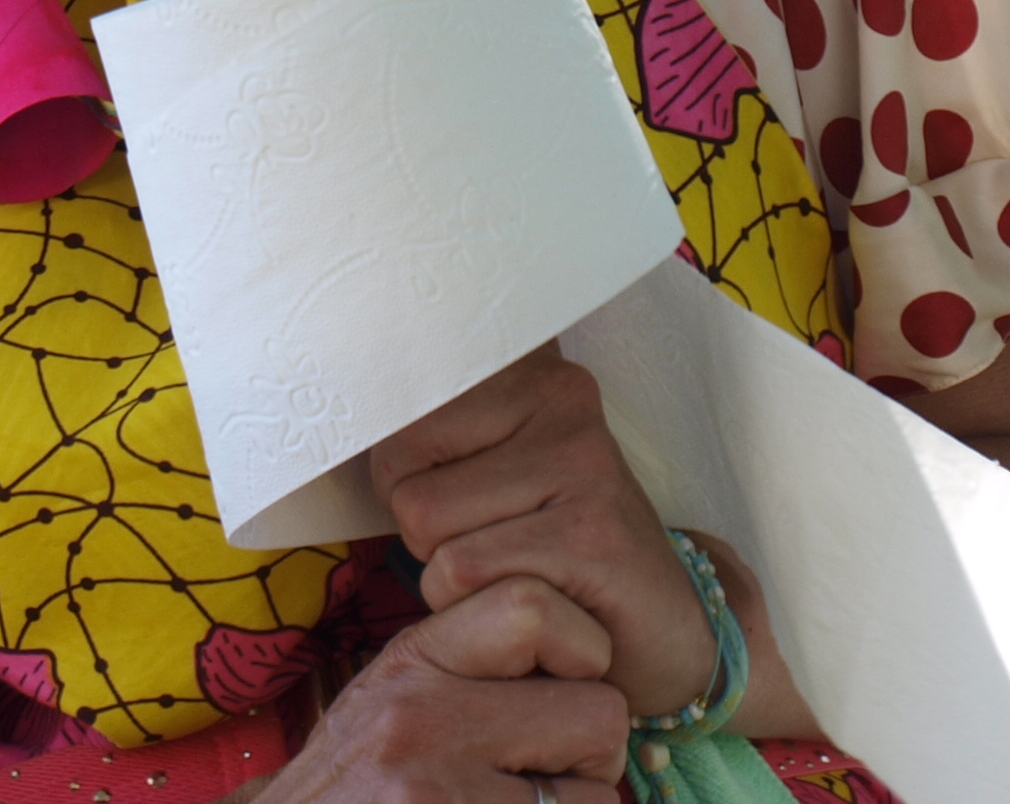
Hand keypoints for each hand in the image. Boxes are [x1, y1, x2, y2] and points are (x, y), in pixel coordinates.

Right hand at [250, 576, 629, 803]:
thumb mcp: (392, 705)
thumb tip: (579, 653)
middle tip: (547, 779)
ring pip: (598, 792)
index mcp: (412, 661)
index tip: (556, 690)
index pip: (534, 607)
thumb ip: (469, 670)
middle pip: (597, 709)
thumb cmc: (352, 789)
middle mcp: (420, 716)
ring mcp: (435, 788)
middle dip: (590, 753)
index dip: (577, 651)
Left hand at [367, 348, 719, 720]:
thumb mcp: (494, 478)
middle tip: (502, 550)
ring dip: (453, 580)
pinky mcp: (590, 533)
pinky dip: (480, 609)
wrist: (666, 633)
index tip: (469, 507)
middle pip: (403, 478)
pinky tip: (539, 603)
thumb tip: (344, 423)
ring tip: (519, 576)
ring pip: (427, 529)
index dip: (408, 486)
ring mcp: (581, 463)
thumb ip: (432, 443)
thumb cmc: (556, 556)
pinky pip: (464, 572)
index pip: (397, 424)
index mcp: (531, 375)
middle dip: (430, 539)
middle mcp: (561, 400)